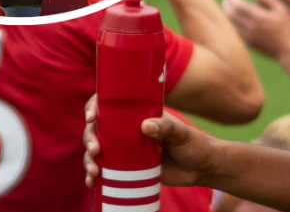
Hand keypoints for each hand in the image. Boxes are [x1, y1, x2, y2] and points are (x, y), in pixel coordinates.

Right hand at [83, 95, 213, 188]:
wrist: (200, 169)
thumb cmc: (193, 144)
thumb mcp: (181, 133)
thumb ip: (166, 128)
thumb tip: (145, 126)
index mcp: (135, 114)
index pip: (108, 105)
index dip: (94, 107)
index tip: (91, 117)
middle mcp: (126, 130)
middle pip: (96, 129)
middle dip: (89, 138)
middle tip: (95, 149)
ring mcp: (125, 150)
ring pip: (97, 151)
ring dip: (89, 160)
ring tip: (94, 172)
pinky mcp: (128, 169)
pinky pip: (106, 171)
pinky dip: (95, 177)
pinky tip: (91, 184)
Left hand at [222, 0, 289, 60]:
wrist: (287, 49)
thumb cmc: (286, 27)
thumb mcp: (281, 9)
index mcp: (258, 17)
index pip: (238, 5)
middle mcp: (251, 27)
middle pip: (231, 14)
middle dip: (226, 5)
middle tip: (226, 0)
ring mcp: (248, 36)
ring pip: (231, 24)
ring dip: (226, 15)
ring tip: (226, 9)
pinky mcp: (248, 44)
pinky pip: (234, 34)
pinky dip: (230, 26)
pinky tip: (231, 21)